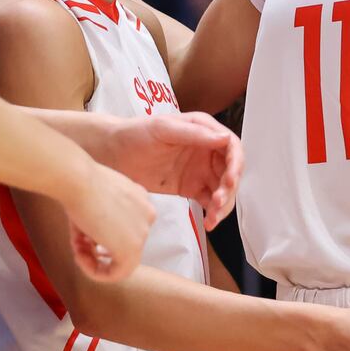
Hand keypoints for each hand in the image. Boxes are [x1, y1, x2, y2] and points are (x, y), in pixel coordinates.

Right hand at [62, 160, 154, 282]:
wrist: (78, 181)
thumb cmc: (81, 185)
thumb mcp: (97, 201)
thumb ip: (101, 221)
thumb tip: (90, 240)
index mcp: (142, 201)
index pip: (124, 228)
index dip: (101, 235)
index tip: (83, 235)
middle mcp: (148, 217)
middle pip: (121, 243)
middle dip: (96, 247)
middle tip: (77, 243)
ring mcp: (142, 234)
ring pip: (119, 260)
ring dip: (93, 259)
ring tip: (76, 249)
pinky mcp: (131, 250)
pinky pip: (116, 273)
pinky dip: (96, 272)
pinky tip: (80, 259)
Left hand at [98, 111, 241, 229]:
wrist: (113, 153)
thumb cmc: (135, 133)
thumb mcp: (163, 129)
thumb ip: (194, 133)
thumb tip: (224, 138)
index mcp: (203, 130)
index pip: (231, 146)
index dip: (236, 164)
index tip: (230, 179)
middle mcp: (206, 149)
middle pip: (231, 171)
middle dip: (230, 188)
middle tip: (219, 201)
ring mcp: (199, 170)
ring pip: (223, 189)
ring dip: (224, 204)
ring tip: (213, 216)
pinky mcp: (191, 188)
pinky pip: (210, 202)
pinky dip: (214, 213)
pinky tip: (209, 222)